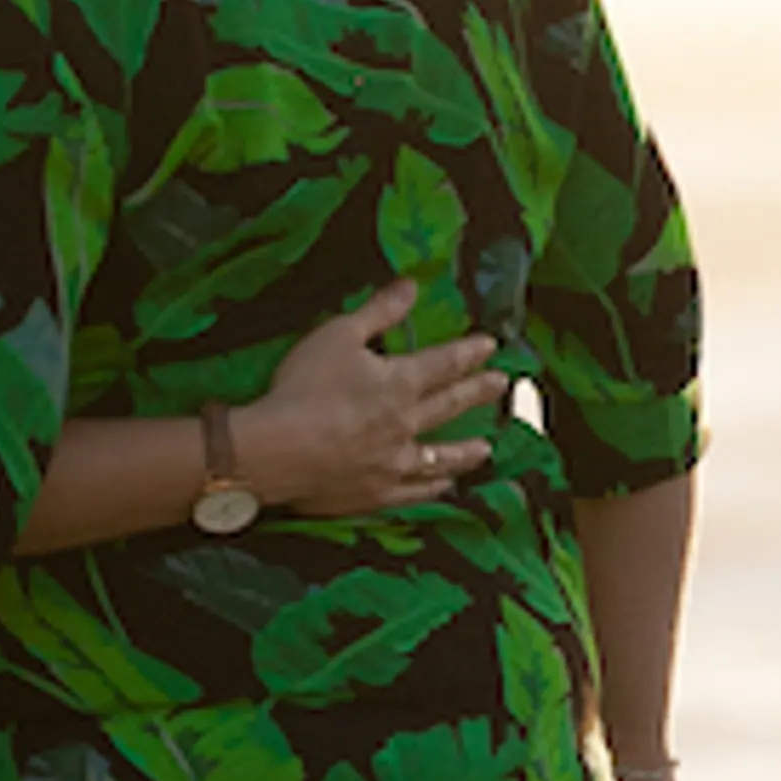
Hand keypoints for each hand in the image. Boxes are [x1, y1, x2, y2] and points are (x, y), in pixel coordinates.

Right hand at [233, 277, 508, 516]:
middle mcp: (406, 424)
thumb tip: (411, 287)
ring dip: (465, 451)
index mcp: (399, 383)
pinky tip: (444, 487)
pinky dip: (433, 488)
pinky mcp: (376, 493)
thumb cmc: (304, 388)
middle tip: (502, 386)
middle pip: (449, 406)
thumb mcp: (338, 335)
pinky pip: (414, 493)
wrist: (278, 450)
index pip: (443, 364)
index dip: (468, 353)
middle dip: (478, 393)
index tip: (491, 346)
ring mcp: (394, 463)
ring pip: (440, 457)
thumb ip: (378, 312)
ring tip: (486, 448)